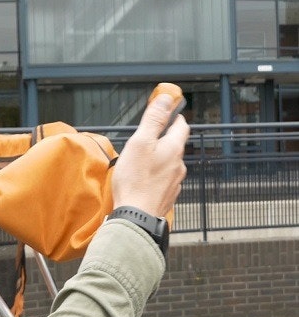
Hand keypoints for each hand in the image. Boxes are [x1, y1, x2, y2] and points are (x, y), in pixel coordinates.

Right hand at [111, 94, 188, 221]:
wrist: (136, 217)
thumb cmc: (136, 180)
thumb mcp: (140, 142)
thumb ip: (154, 120)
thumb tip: (166, 99)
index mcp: (174, 148)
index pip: (181, 125)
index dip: (174, 116)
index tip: (165, 111)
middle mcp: (179, 165)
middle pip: (175, 144)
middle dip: (163, 138)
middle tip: (146, 136)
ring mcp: (174, 182)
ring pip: (170, 163)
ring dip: (159, 158)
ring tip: (141, 159)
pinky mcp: (167, 196)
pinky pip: (164, 179)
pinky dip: (156, 175)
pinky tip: (143, 179)